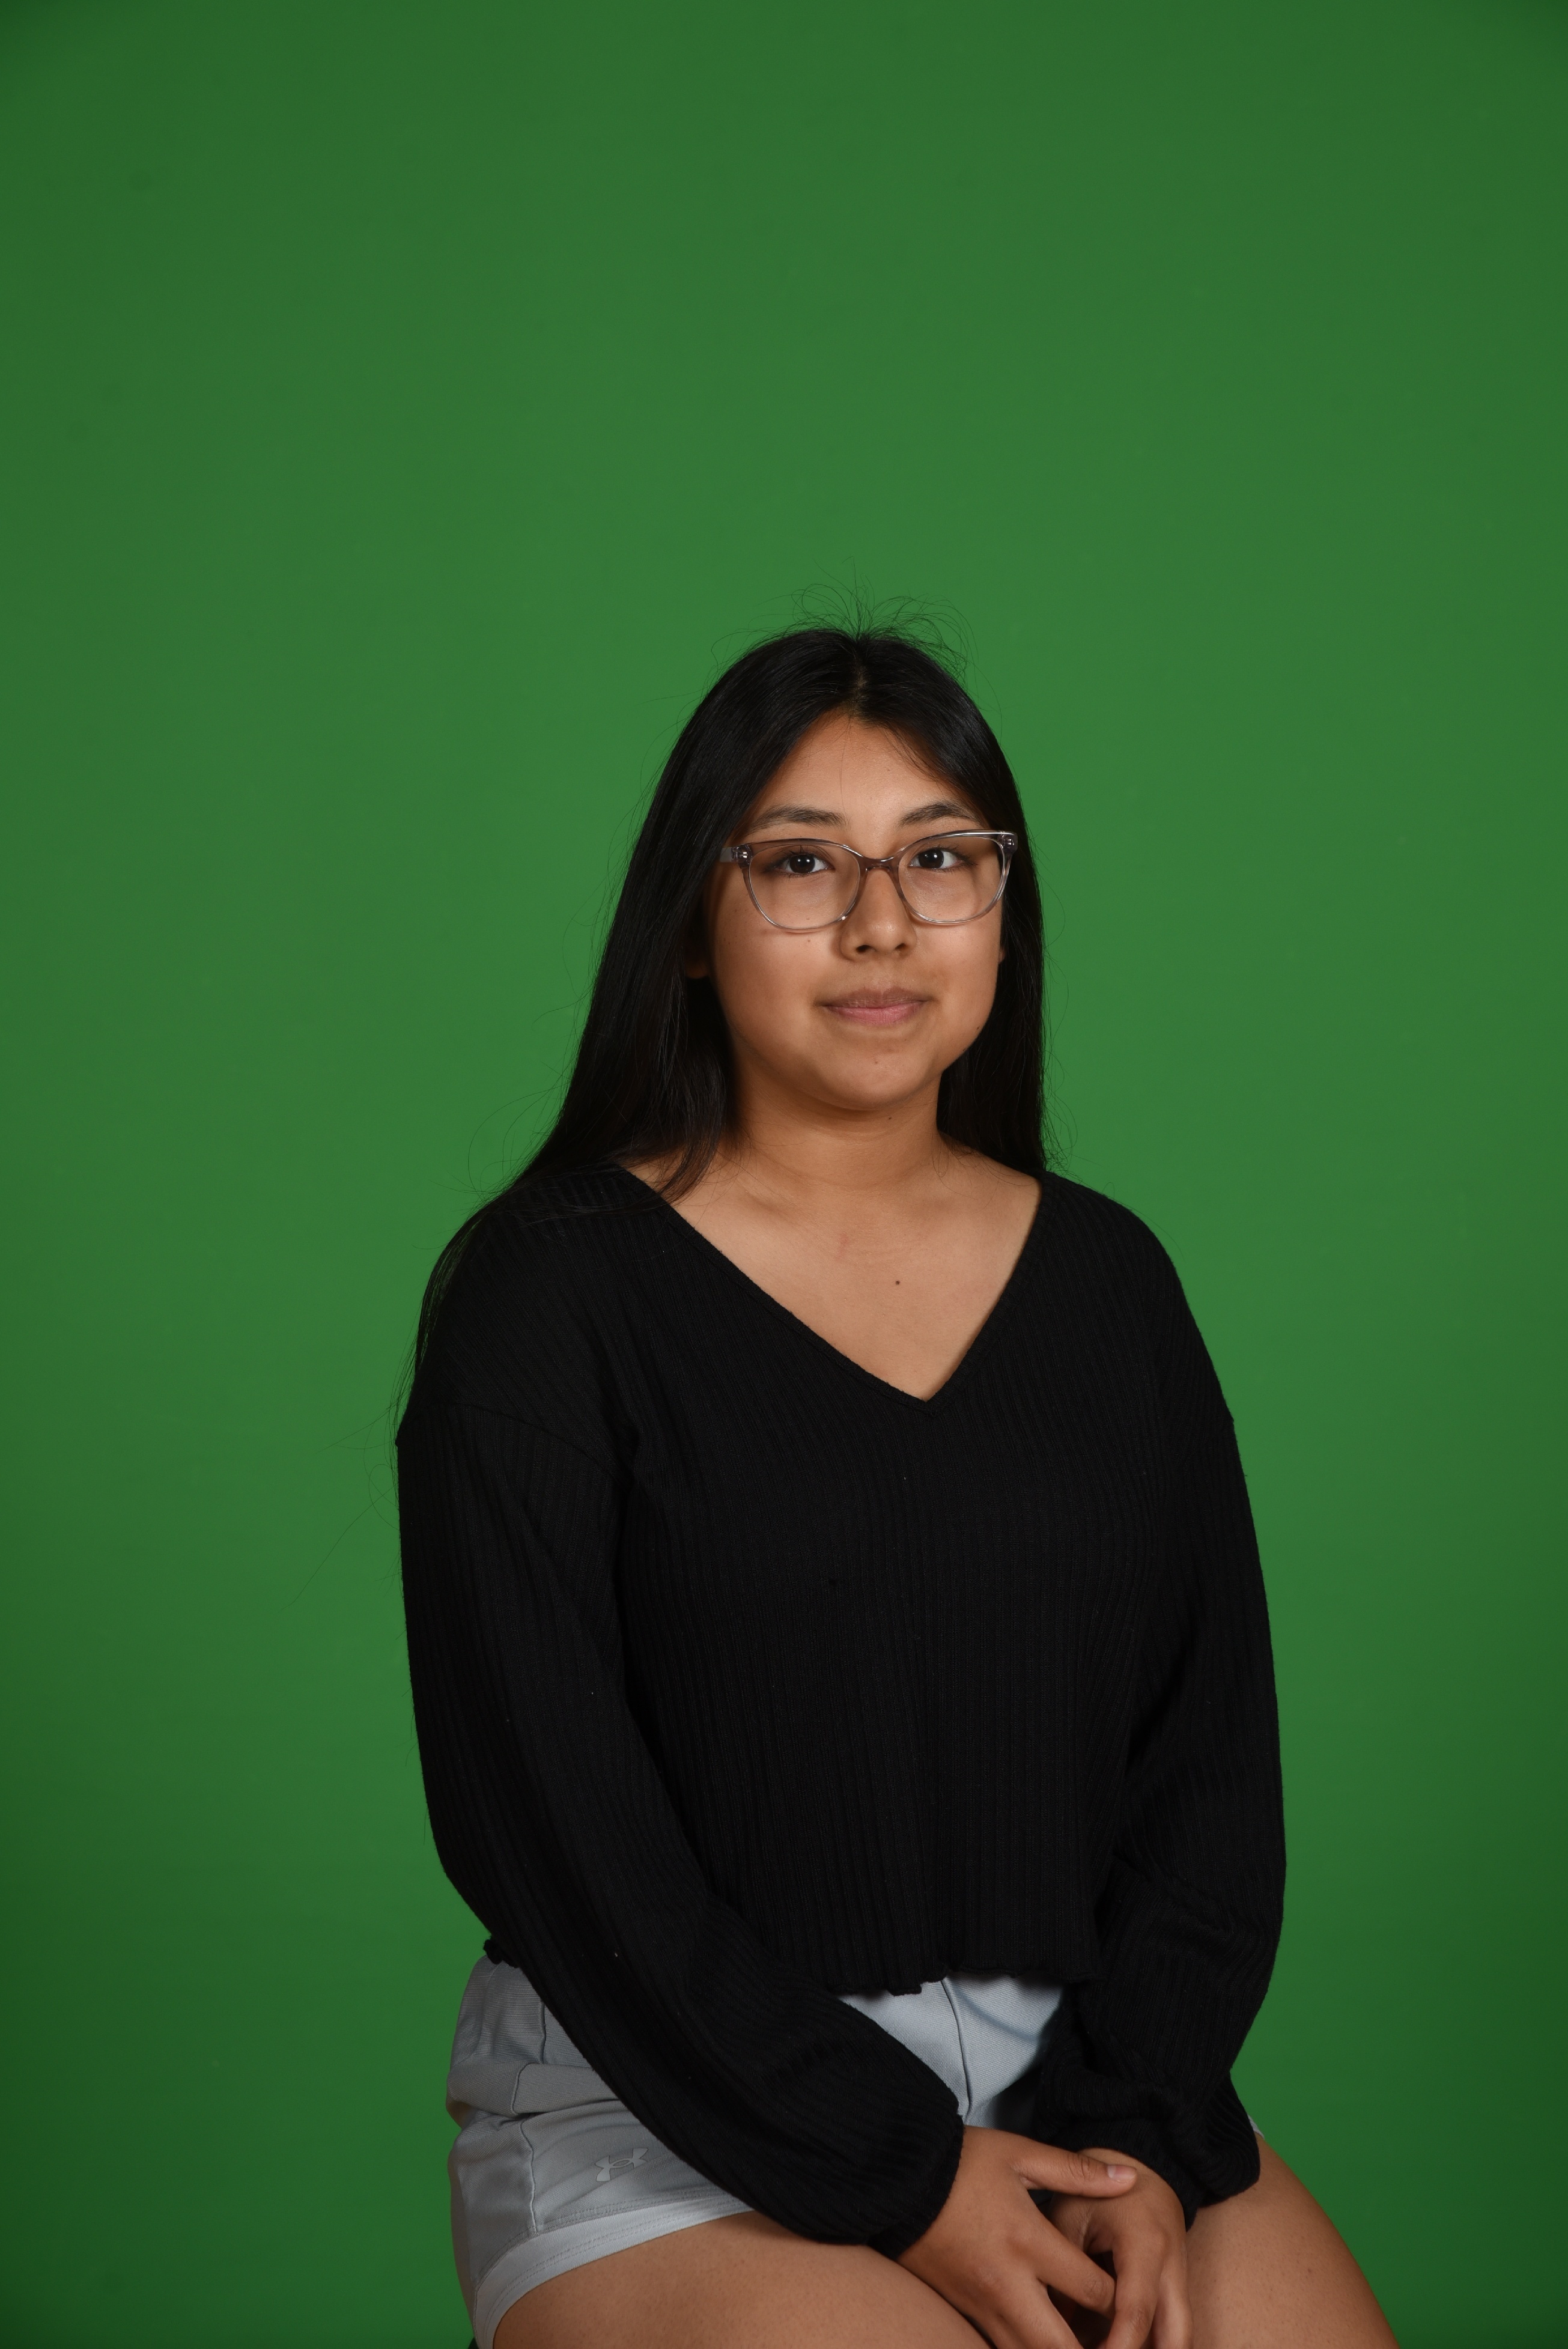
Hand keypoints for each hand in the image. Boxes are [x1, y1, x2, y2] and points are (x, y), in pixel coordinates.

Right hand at [897, 2126, 1138, 2348]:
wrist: (894, 2178)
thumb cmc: (961, 2162)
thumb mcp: (1019, 2154)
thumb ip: (1076, 2172)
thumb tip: (1130, 2179)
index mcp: (1028, 2241)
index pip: (1092, 2290)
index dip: (1122, 2299)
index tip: (1133, 2293)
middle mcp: (1008, 2283)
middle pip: (1063, 2346)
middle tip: (1115, 2339)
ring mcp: (983, 2305)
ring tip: (1083, 2342)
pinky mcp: (964, 2313)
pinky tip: (1045, 2341)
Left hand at [1047, 2147, 1188, 2348]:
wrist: (1140, 2164)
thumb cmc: (1096, 2190)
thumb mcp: (1070, 2218)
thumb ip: (1062, 2271)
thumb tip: (1051, 2327)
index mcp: (1145, 2244)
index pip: (1136, 2312)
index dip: (1117, 2348)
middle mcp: (1172, 2266)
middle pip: (1176, 2337)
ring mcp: (1180, 2278)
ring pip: (1181, 2336)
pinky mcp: (1176, 2287)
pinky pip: (1175, 2328)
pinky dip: (1156, 2345)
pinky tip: (1120, 2345)